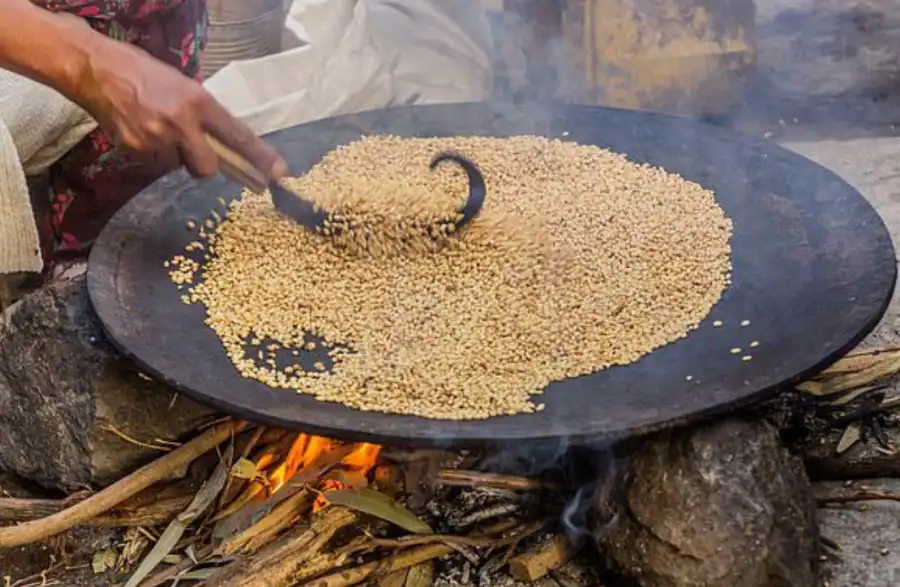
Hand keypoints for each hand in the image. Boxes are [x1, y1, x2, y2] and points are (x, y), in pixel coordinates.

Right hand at [72, 38, 285, 180]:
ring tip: (155, 128)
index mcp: (199, 102)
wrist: (97, 69)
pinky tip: (140, 131)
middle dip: (202, 165)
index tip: (278, 173)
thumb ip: (206, 115)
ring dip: (171, 156)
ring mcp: (156, 138)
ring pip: (176, 167)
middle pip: (206, 168)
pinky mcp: (134, 149)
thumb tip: (228, 144)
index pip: (238, 136)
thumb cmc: (146, 74)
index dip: (260, 157)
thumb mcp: (185, 87)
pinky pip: (152, 165)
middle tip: (190, 148)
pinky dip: (150, 154)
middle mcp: (181, 122)